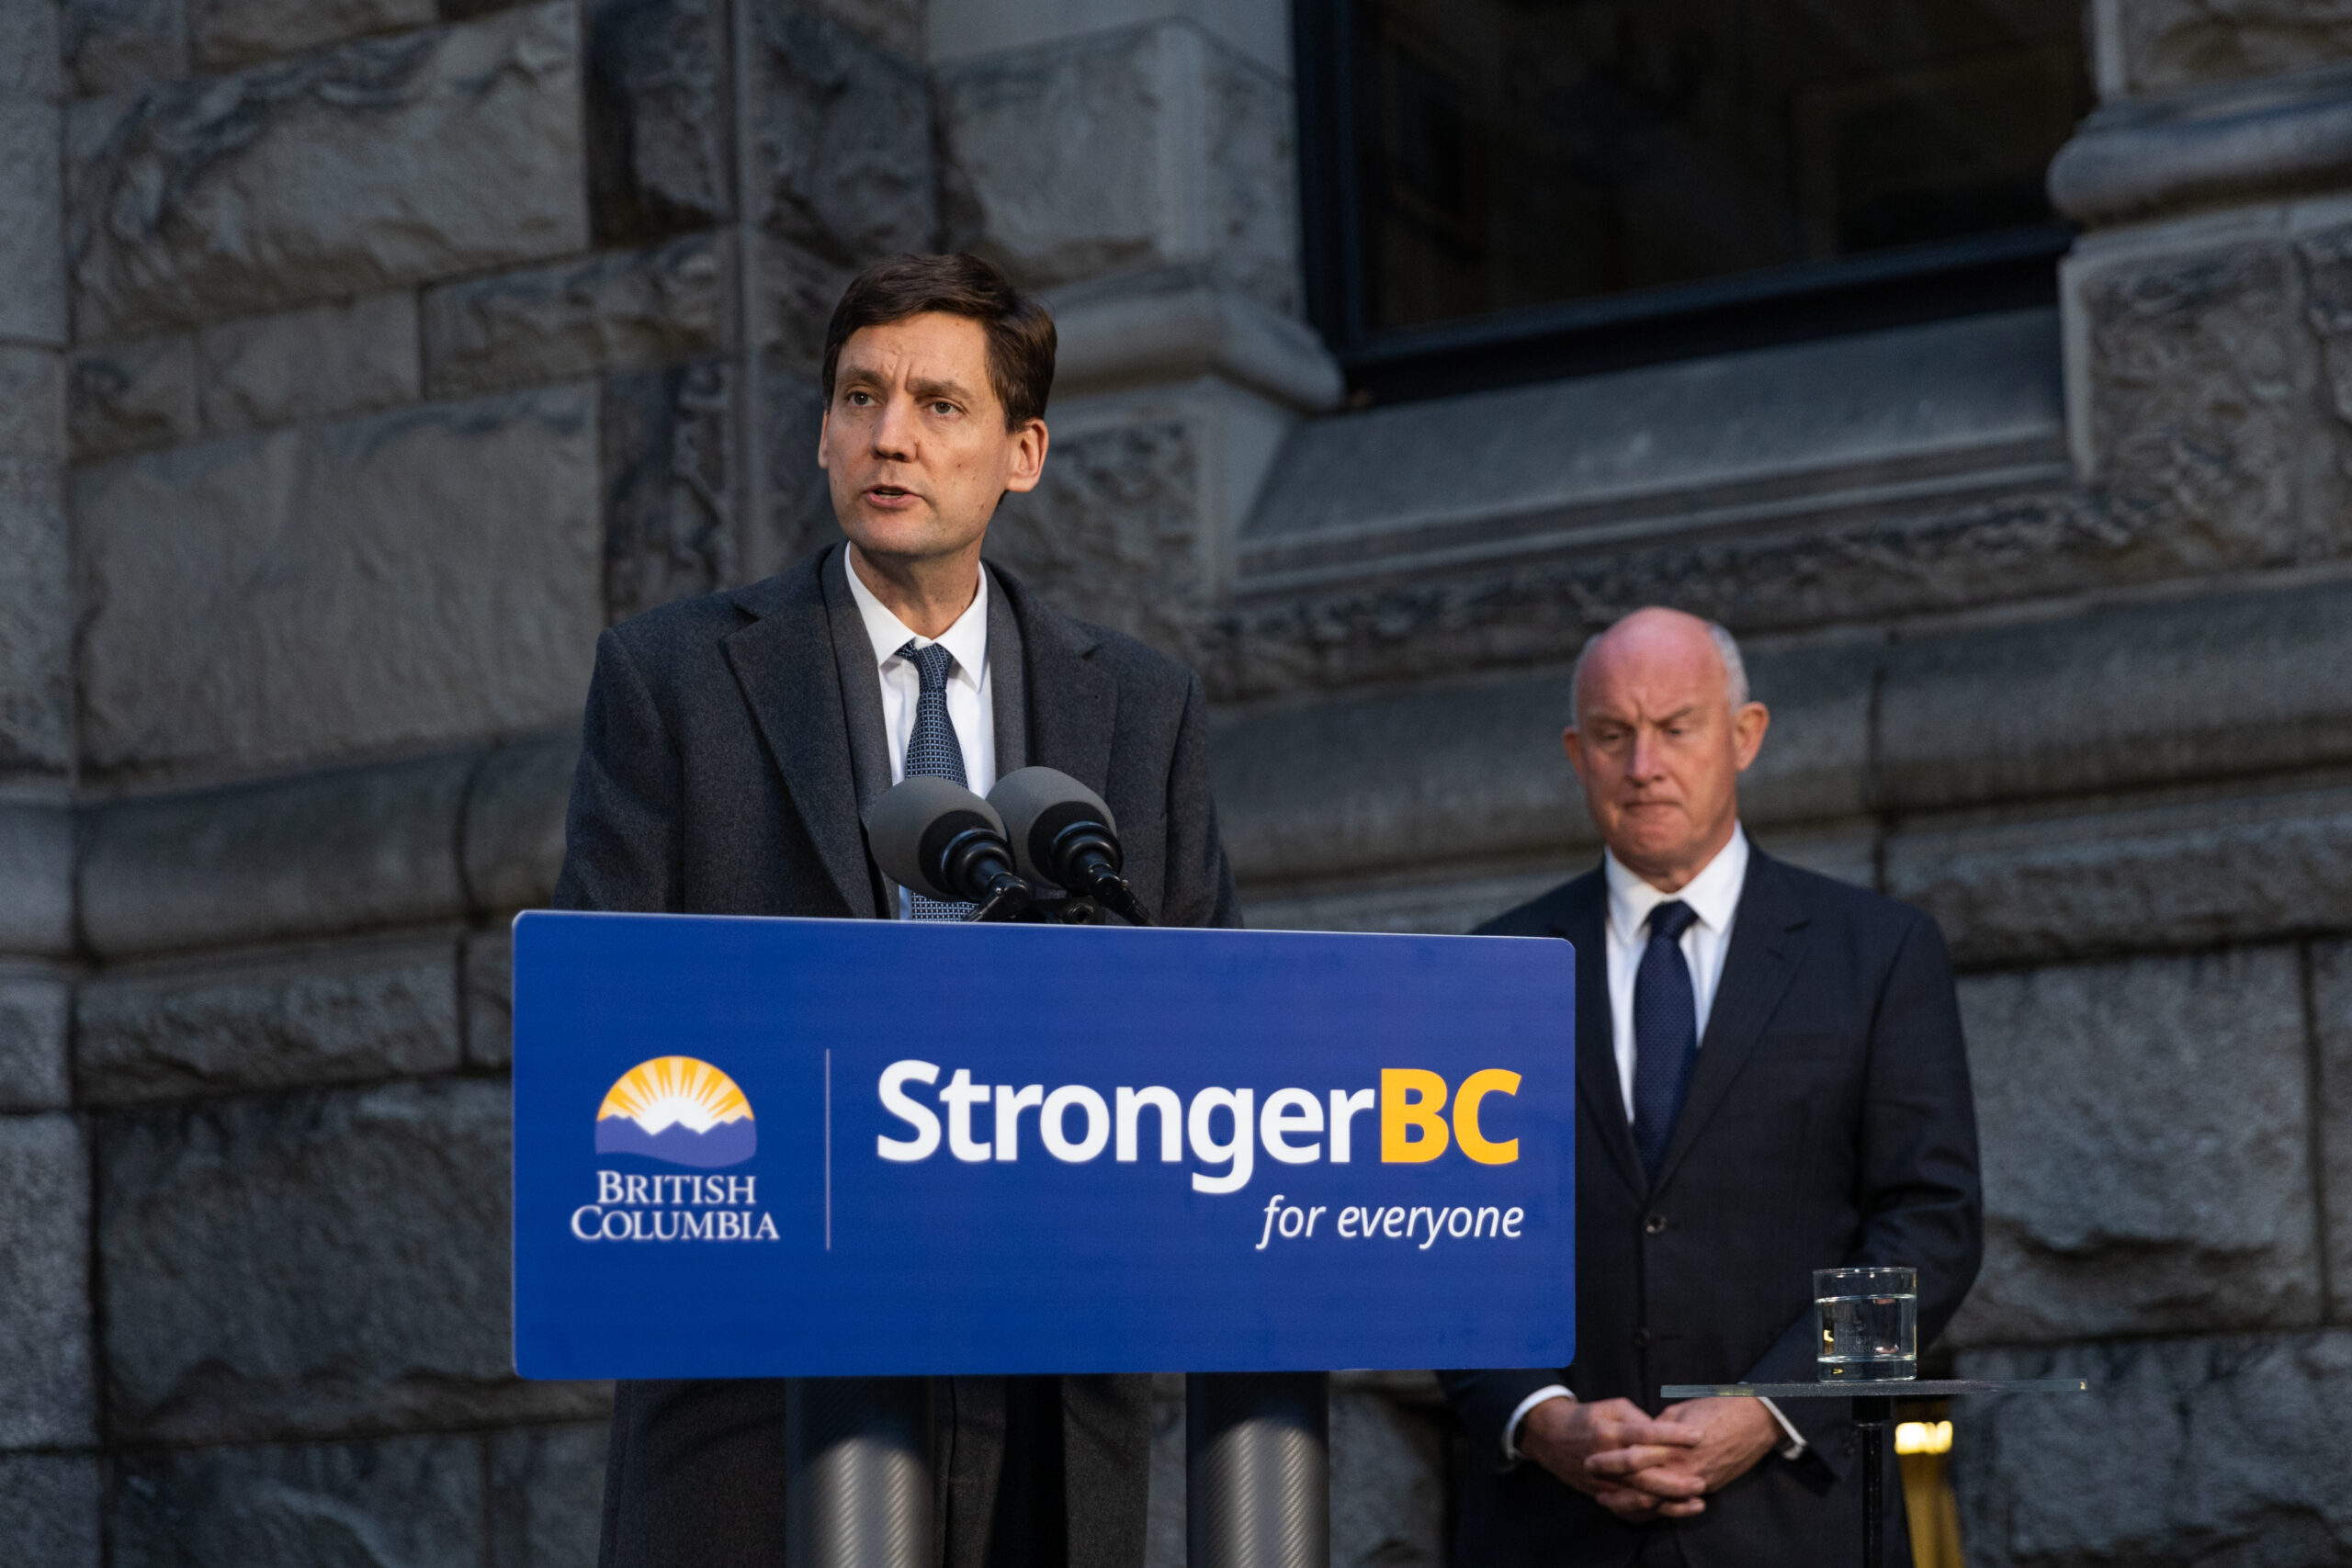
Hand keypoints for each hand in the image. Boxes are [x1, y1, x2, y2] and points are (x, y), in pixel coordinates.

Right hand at [1516, 1397, 1704, 1521]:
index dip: (1672, 1435)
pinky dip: (1652, 1512)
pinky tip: (1673, 1512)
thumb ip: (1639, 1419)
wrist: (1550, 1438)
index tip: (1698, 1436)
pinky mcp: (1600, 1494)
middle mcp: (1605, 1457)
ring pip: (1638, 1495)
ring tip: (1696, 1501)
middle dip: (1674, 1478)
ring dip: (1668, 1501)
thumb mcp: (1612, 1407)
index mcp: (1609, 1431)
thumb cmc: (1588, 1418)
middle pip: (1643, 1471)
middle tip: (1702, 1480)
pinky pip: (1629, 1508)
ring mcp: (1602, 1480)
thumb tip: (1666, 1433)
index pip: (1644, 1433)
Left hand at [1582, 1397, 1782, 1515]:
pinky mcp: (1709, 1487)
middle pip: (1642, 1483)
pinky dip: (1657, 1506)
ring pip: (1657, 1499)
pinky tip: (1641, 1505)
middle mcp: (1683, 1467)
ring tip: (1609, 1500)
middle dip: (1616, 1486)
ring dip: (1631, 1501)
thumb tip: (1640, 1434)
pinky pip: (1677, 1502)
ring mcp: (1697, 1481)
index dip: (1610, 1460)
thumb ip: (1657, 1427)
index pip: (1634, 1456)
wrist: (1756, 1420)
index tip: (1591, 1458)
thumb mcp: (1680, 1411)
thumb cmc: (1716, 1408)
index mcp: (1672, 1443)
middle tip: (1593, 1484)